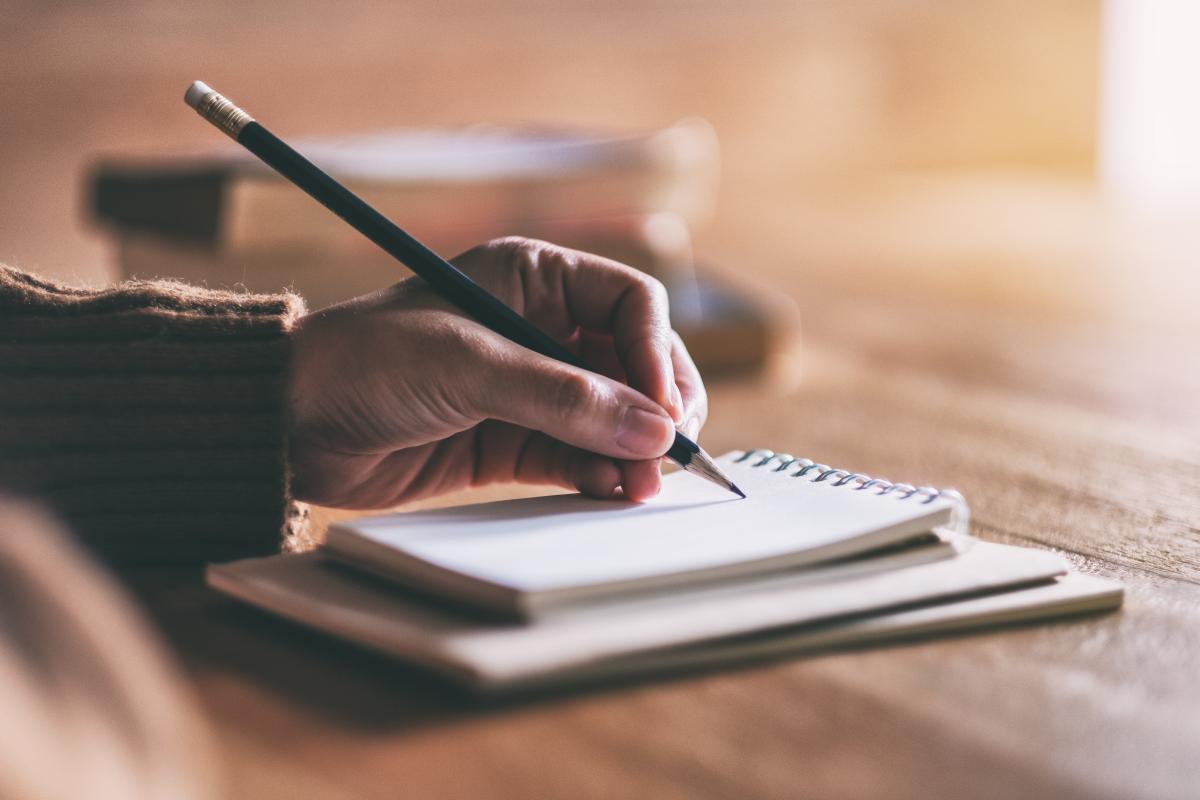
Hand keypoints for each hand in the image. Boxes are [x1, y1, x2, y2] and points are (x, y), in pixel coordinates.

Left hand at [288, 237, 707, 508]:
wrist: (289, 421)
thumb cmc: (366, 361)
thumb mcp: (468, 365)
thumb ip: (563, 397)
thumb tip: (653, 429)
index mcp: (533, 278)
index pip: (631, 303)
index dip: (657, 352)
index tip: (663, 408)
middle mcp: (540, 328)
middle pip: (633, 364)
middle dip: (654, 408)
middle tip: (667, 454)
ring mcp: (529, 388)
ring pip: (611, 416)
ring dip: (633, 449)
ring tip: (642, 486)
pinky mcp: (512, 441)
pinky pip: (576, 456)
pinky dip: (600, 474)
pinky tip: (611, 491)